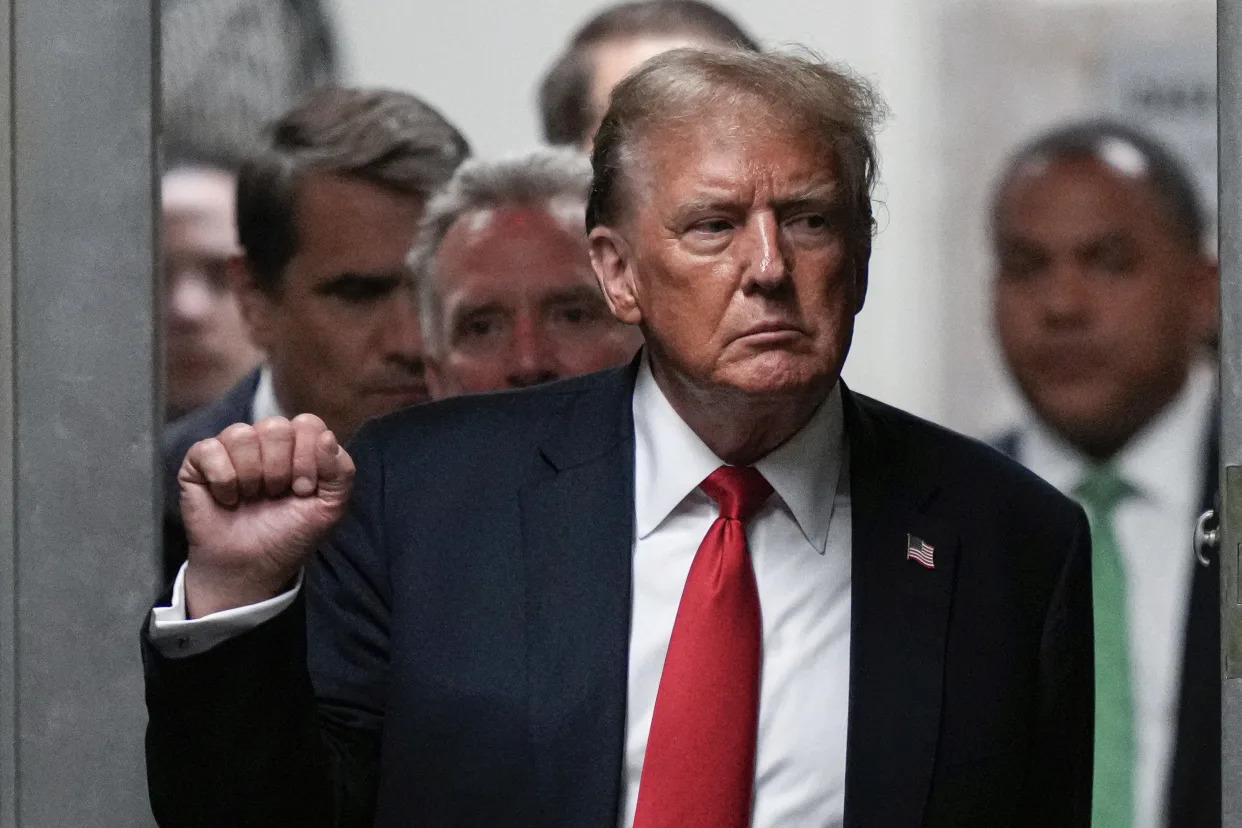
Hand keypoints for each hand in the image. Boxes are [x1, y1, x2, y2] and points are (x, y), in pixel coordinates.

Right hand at [179, 414, 355, 617]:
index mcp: (298, 445)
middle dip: (280, 469)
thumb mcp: (329, 509)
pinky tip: (227, 499)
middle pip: (275, 427)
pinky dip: (223, 480)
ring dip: (251, 475)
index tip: (303, 491)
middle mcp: (264, 441)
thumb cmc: (289, 535)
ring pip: (241, 434)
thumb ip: (341, 472)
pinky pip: (209, 449)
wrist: (250, 568)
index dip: (308, 458)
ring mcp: (230, 449)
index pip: (308, 424)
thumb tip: (327, 437)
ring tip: (251, 497)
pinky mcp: (199, 462)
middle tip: (275, 495)